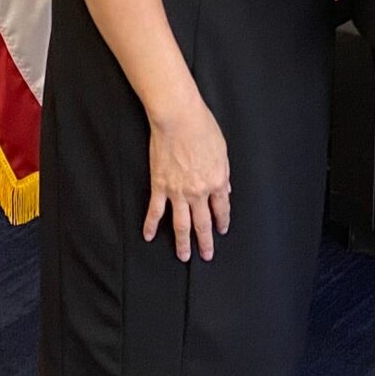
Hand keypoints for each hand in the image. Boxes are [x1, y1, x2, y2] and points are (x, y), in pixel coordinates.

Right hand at [143, 98, 231, 260]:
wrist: (179, 119)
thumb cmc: (202, 128)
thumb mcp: (222, 150)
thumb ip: (224, 173)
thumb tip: (225, 190)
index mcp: (217, 181)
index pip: (221, 208)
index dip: (222, 221)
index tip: (221, 230)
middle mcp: (199, 192)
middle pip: (203, 223)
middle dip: (205, 242)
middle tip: (206, 255)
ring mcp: (178, 192)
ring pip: (181, 224)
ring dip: (182, 242)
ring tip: (183, 256)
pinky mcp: (160, 186)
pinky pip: (155, 211)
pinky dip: (151, 225)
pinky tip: (149, 236)